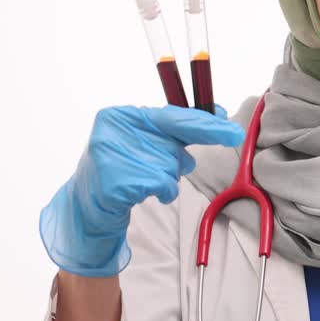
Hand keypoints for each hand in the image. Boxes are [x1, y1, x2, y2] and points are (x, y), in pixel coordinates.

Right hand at [39, 104, 245, 276]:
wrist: (89, 204)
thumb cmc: (123, 168)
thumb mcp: (146, 142)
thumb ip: (175, 130)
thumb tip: (218, 117)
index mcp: (121, 115)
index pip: (172, 115)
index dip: (205, 123)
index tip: (230, 128)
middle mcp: (114, 131)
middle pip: (173, 140)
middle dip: (190, 148)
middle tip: (211, 148)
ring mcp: (112, 157)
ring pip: (169, 166)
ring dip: (168, 177)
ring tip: (145, 179)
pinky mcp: (116, 183)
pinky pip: (161, 186)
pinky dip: (162, 192)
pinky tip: (143, 192)